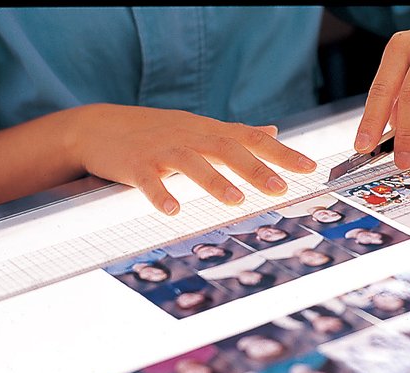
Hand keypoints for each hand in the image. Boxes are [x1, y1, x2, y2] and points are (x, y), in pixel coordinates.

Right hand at [70, 104, 316, 214]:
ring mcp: (162, 149)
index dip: (281, 152)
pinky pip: (149, 180)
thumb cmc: (156, 130)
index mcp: (208, 131)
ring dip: (215, 180)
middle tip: (280, 188)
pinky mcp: (136, 164)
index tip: (309, 168)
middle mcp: (189, 137)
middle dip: (255, 169)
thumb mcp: (199, 128)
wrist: (100, 126)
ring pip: (192, 162)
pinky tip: (172, 210)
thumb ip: (236, 133)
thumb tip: (271, 129)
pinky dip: (160, 193)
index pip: (251, 138)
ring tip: (236, 199)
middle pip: (227, 149)